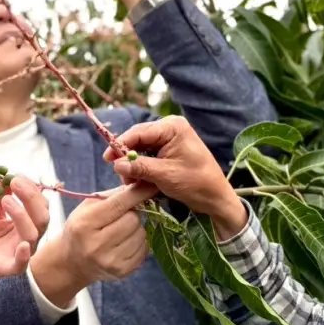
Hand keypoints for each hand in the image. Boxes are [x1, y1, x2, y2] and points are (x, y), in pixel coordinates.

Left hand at [0, 176, 50, 296]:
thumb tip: (3, 177)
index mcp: (27, 223)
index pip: (39, 204)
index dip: (31, 188)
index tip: (15, 176)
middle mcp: (29, 238)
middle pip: (42, 217)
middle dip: (30, 197)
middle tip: (14, 182)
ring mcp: (21, 253)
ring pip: (32, 235)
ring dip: (21, 214)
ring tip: (5, 201)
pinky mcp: (9, 268)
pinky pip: (22, 264)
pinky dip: (24, 255)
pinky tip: (22, 244)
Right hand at [29, 181, 159, 306]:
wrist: (72, 263)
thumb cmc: (81, 228)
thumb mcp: (88, 207)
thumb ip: (112, 196)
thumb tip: (139, 185)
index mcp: (85, 224)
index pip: (118, 204)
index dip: (137, 193)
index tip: (151, 184)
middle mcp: (96, 245)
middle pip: (133, 219)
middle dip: (132, 213)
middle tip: (122, 215)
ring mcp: (110, 261)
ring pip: (141, 234)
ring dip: (136, 228)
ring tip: (121, 230)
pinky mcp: (122, 271)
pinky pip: (144, 249)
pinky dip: (139, 242)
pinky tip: (125, 242)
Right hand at [103, 116, 247, 239]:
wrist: (216, 197)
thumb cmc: (196, 183)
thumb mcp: (166, 175)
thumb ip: (140, 167)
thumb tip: (116, 164)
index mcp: (172, 127)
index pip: (139, 132)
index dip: (121, 145)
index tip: (107, 159)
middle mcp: (170, 129)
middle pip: (138, 140)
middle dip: (128, 158)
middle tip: (122, 177)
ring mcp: (169, 140)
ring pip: (141, 150)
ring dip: (134, 167)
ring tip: (132, 183)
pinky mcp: (168, 152)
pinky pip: (148, 157)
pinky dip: (142, 169)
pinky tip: (140, 182)